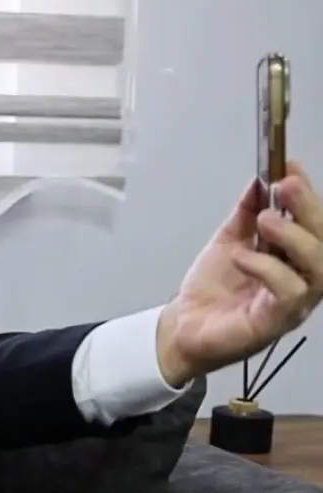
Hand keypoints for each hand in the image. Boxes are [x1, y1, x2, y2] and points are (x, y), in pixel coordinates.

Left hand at [157, 162, 322, 385]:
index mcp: (296, 258)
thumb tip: (259, 181)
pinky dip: (268, 268)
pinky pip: (289, 292)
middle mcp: (304, 278)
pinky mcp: (277, 320)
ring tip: (266, 220)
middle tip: (285, 185)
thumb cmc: (214, 287)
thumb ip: (246, 214)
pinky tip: (243, 257)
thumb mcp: (229, 242)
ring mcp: (295, 302)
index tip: (289, 166)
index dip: (308, 194)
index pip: (315, 223)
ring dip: (295, 236)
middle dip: (308, 208)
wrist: (184, 326)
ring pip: (318, 266)